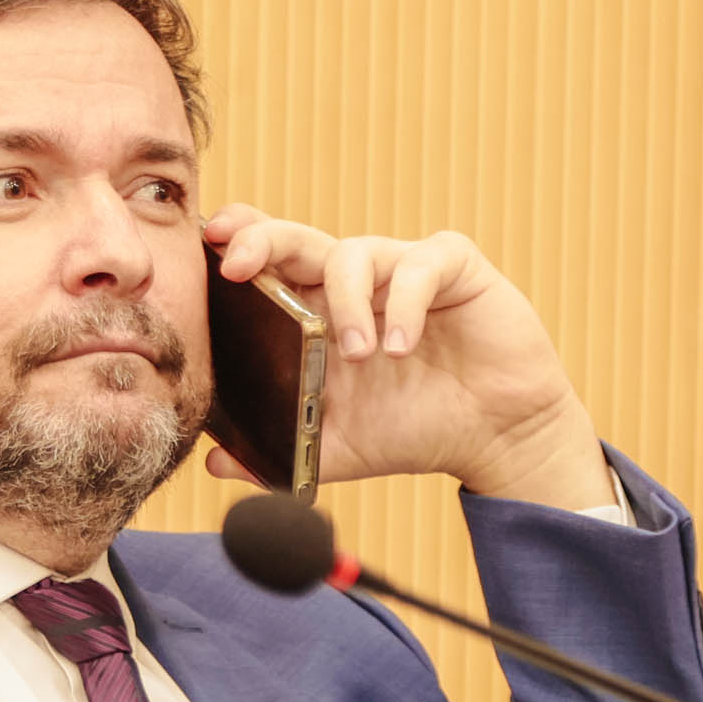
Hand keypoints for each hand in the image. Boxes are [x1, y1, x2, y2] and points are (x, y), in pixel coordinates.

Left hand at [200, 205, 614, 509]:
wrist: (493, 439)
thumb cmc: (414, 431)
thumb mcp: (334, 451)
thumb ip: (276, 455)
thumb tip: (211, 463)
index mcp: (316, 312)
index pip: (268, 261)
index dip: (240, 242)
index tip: (209, 244)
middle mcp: (354, 282)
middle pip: (296, 237)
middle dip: (262, 240)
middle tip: (239, 265)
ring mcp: (402, 269)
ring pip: (354, 251)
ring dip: (345, 302)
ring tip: (360, 355)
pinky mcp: (453, 267)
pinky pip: (419, 264)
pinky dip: (404, 303)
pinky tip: (402, 346)